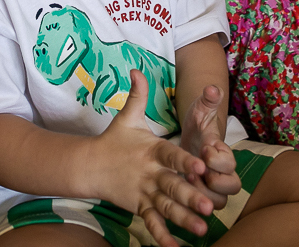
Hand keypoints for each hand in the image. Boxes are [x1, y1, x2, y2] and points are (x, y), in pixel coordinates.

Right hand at [92, 70, 213, 245]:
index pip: (171, 156)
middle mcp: (149, 174)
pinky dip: (162, 236)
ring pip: (166, 208)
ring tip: (203, 229)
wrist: (88, 165)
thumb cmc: (114, 141)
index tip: (201, 167)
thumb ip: (137, 95)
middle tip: (210, 206)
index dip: (185, 162)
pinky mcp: (138, 207)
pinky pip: (151, 223)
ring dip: (183, 220)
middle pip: (172, 187)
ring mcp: (144, 192)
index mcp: (152, 151)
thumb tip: (136, 69)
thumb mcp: (127, 117)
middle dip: (191, 197)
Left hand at [178, 84, 240, 208]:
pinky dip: (194, 206)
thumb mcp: (201, 110)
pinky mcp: (201, 194)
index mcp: (224, 152)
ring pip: (220, 202)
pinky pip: (204, 208)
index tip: (203, 148)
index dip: (217, 158)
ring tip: (185, 184)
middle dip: (215, 182)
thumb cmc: (199, 124)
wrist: (193, 137)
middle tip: (194, 172)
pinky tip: (180, 197)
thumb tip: (212, 87)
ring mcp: (213, 185)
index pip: (230, 163)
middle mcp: (223, 172)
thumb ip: (208, 100)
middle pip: (232, 187)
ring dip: (204, 195)